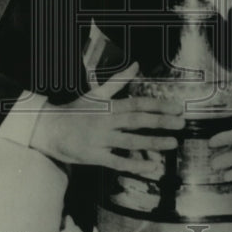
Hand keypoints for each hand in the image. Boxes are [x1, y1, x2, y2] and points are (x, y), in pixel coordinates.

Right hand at [30, 63, 183, 178]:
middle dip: (161, 122)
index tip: (177, 107)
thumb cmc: (75, 111)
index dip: (158, 105)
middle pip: (137, 121)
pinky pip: (118, 162)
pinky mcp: (95, 157)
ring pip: (130, 142)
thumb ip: (117, 81)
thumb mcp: (95, 94)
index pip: (137, 104)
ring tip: (173, 143)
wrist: (49, 129)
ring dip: (153, 142)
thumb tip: (136, 64)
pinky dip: (135, 165)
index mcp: (108, 106)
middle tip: (182, 123)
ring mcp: (101, 140)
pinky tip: (152, 167)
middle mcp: (106, 122)